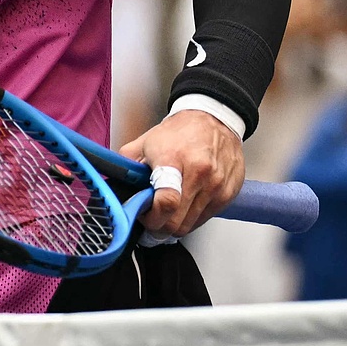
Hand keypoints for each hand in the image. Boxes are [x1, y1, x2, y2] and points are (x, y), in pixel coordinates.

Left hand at [119, 109, 244, 237]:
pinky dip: (193, 217)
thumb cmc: (179, 132)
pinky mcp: (229, 193)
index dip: (151, 217)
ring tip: (168, 210)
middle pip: (177, 222)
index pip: (166, 201)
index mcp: (174, 159)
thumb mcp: (145, 142)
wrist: (214, 119)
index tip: (144, 215)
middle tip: (152, 218)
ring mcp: (217, 185)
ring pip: (191, 225)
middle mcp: (199, 173)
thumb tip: (118, 190)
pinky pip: (205, 218)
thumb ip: (128, 167)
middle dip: (160, 226)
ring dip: (176, 223)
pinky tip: (186, 204)